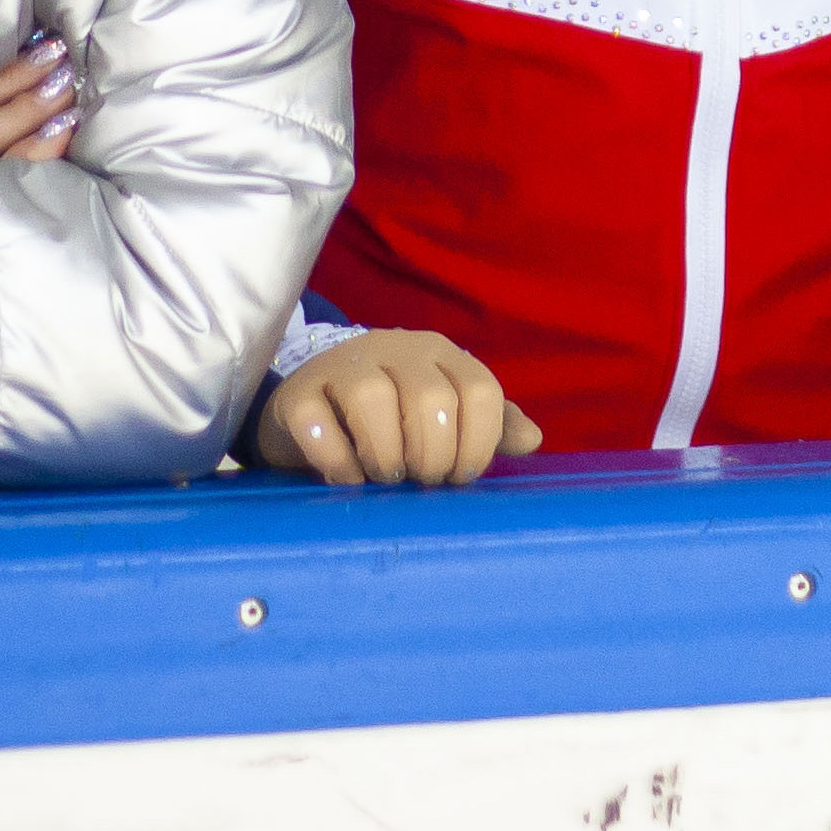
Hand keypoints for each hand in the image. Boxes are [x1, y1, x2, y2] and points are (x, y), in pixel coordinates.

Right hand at [254, 330, 538, 486]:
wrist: (309, 414)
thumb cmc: (390, 420)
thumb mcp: (445, 418)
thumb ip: (491, 426)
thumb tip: (533, 440)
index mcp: (439, 354)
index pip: (480, 390)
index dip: (479, 443)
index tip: (461, 477)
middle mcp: (394, 348)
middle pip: (430, 398)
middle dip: (434, 455)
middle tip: (422, 481)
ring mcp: (341, 366)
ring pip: (373, 399)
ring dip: (387, 455)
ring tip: (386, 479)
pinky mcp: (297, 395)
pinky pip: (317, 424)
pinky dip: (337, 461)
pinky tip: (347, 478)